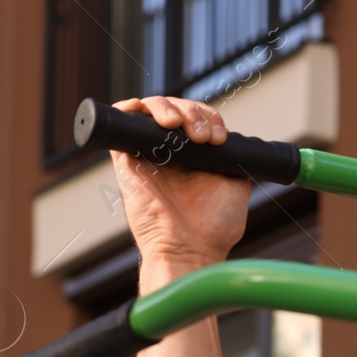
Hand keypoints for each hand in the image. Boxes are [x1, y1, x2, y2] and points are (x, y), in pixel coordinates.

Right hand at [109, 95, 250, 281]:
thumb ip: (233, 160)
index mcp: (195, 157)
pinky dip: (130, 107)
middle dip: (192, 112)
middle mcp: (170, 153)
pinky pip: (121, 121)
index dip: (209, 117)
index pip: (198, 118)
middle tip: (202, 135)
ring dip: (167, 107)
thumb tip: (234, 141)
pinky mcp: (126, 160)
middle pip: (176, 109)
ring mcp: (147, 155)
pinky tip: (146, 112)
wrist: (189, 249)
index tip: (219, 137)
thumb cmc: (213, 228)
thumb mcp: (235, 185)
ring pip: (151, 110)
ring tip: (178, 125)